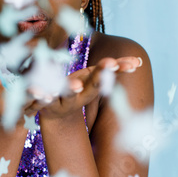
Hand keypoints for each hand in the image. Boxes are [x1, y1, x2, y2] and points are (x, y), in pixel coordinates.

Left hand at [25, 56, 142, 119]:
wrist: (56, 115)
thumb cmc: (78, 89)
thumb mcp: (92, 78)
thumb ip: (112, 70)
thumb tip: (138, 61)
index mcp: (90, 88)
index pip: (103, 78)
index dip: (111, 70)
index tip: (121, 62)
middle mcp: (79, 97)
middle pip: (91, 87)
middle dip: (100, 76)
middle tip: (109, 64)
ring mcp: (63, 102)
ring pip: (67, 95)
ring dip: (72, 89)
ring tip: (77, 84)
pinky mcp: (45, 104)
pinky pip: (42, 99)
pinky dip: (40, 95)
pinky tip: (39, 91)